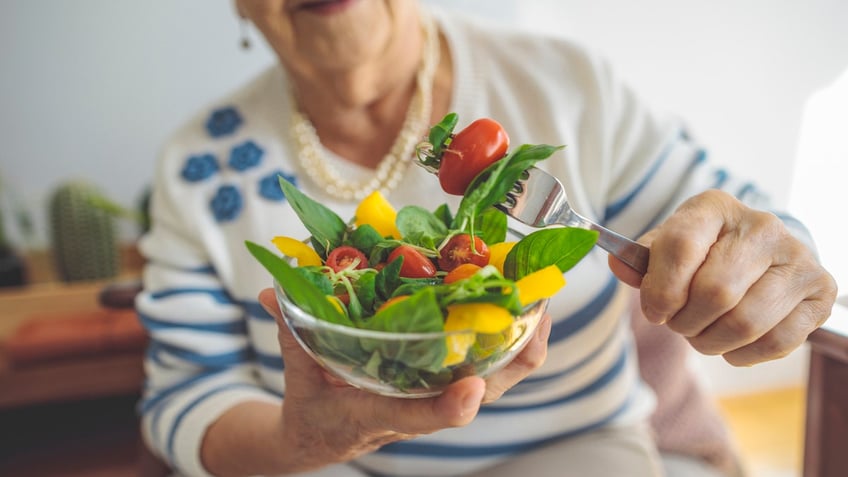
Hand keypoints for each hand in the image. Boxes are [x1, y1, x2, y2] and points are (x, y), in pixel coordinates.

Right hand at [257, 288, 550, 472]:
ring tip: (541, 293)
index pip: (419, 417)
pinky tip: (521, 300)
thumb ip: (292, 332)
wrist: (322, 437)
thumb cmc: (313, 409)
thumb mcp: (297, 375)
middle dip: (516, 356)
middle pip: (484, 393)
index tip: (469, 392)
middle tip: (537, 307)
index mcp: (381, 414)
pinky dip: (512, 335)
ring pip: (499, 378)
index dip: (448, 408)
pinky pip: (492, 363)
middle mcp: (420, 408)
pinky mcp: (446, 383)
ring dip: (525, 340)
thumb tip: (273, 292)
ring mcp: (439, 396)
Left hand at [609, 190, 836, 365]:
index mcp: (715, 207)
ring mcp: (798, 258)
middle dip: (686, 322)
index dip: (660, 289)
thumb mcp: (667, 247)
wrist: (761, 253)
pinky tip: (732, 344)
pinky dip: (743, 354)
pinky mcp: (820, 292)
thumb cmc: (703, 253)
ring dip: (711, 342)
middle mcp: (763, 226)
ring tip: (702, 334)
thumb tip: (619, 265)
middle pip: (715, 293)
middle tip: (680, 324)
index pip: (681, 246)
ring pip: (745, 322)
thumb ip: (641, 261)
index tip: (654, 310)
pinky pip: (776, 342)